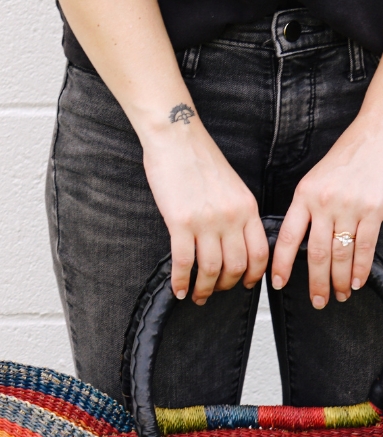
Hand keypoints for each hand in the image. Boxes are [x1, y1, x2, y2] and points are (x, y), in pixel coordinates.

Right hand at [141, 111, 268, 303]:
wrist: (177, 140)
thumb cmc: (199, 160)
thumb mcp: (231, 186)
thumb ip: (237, 213)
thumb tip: (232, 241)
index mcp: (247, 208)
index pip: (259, 252)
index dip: (253, 276)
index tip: (243, 285)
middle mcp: (231, 217)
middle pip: (236, 266)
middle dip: (225, 286)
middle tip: (214, 293)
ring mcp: (206, 221)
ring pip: (211, 269)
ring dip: (204, 289)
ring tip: (196, 296)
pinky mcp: (180, 222)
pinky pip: (183, 262)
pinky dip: (181, 281)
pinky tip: (177, 289)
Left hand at [271, 115, 382, 306]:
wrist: (376, 136)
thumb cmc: (343, 160)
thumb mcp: (312, 181)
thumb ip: (304, 210)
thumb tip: (294, 244)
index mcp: (304, 196)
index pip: (287, 238)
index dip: (281, 264)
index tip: (277, 283)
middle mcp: (325, 203)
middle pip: (315, 253)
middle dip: (315, 282)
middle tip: (316, 301)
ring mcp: (350, 207)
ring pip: (340, 254)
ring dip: (338, 280)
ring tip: (337, 295)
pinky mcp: (374, 209)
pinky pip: (364, 245)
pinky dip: (359, 267)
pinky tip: (355, 281)